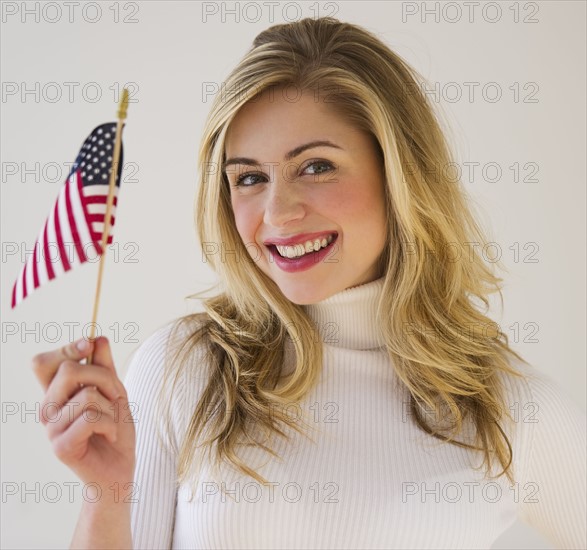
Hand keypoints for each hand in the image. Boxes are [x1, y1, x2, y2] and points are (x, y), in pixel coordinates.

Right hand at [31, 337, 135, 494]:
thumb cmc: (115, 430)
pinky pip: (90, 418)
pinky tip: (111, 436)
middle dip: (103, 377)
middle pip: (67, 371)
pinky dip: (111, 424)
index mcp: (56, 395)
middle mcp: (48, 409)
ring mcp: (51, 429)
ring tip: (112, 423)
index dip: (65, 348)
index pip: (43, 363)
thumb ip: (105, 367)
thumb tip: (97, 338)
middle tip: (116, 395)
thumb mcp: (115, 392)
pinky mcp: (60, 447)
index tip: (88, 345)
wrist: (119, 469)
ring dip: (112, 407)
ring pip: (87, 395)